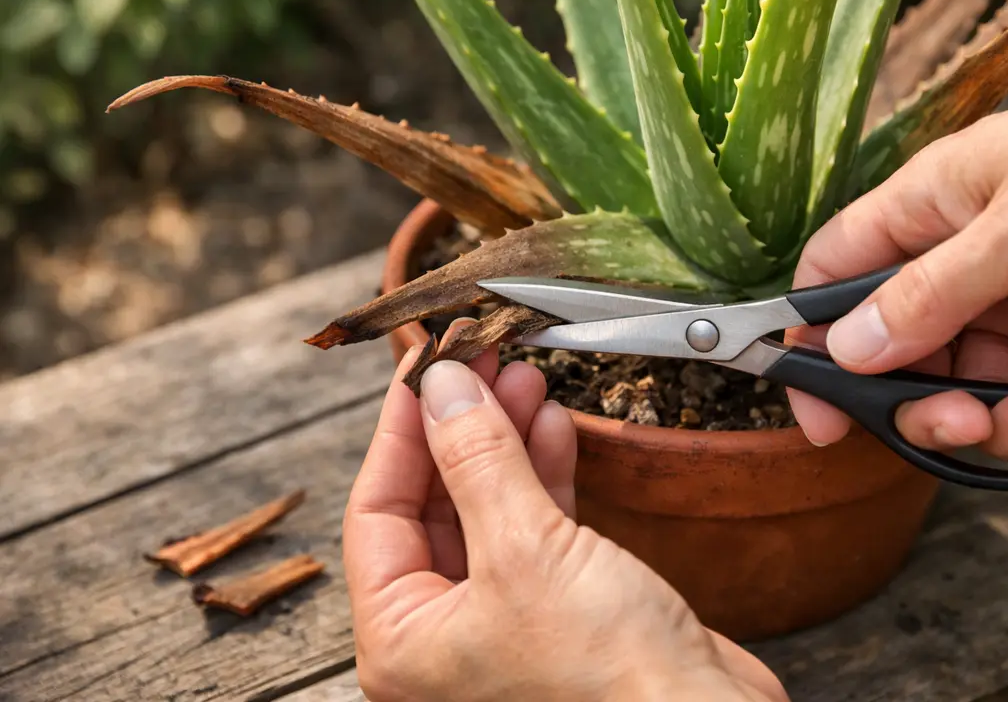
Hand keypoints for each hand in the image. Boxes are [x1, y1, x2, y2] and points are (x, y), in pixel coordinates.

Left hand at [343, 320, 785, 701]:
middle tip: (482, 361)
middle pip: (431, 506)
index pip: (376, 510)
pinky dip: (542, 475)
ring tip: (523, 379)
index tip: (428, 364)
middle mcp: (443, 638)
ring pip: (486, 510)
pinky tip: (553, 428)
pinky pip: (535, 529)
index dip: (401, 429)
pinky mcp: (561, 612)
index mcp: (402, 641)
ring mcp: (504, 625)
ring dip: (504, 441)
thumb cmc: (608, 678)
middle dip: (461, 428)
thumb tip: (442, 387)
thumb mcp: (525, 550)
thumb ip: (477, 461)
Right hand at [789, 45, 1007, 460]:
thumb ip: (927, 296)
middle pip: (903, 355)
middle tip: (964, 424)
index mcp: (919, 213)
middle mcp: (955, 259)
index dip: (816, 348)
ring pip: (975, 385)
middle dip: (930, 404)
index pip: (833, 281)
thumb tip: (846, 351)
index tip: (824, 419)